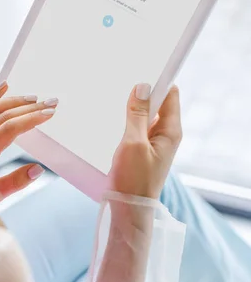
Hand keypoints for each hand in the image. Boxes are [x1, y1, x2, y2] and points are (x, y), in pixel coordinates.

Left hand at [0, 82, 57, 202]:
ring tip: (33, 98)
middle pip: (4, 116)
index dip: (30, 119)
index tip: (48, 113)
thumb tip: (37, 169)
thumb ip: (15, 182)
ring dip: (13, 100)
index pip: (9, 129)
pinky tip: (4, 87)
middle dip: (30, 107)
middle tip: (51, 102)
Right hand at [109, 84, 182, 198]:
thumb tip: (142, 87)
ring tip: (113, 104)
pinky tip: (112, 122)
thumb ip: (136, 114)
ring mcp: (153, 143)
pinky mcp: (141, 150)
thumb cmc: (133, 179)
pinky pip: (136, 128)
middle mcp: (165, 135)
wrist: (128, 209)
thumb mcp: (133, 143)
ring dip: (130, 109)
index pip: (170, 94)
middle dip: (140, 94)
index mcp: (170, 131)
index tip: (138, 72)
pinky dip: (126, 122)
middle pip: (156, 103)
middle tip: (120, 87)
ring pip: (144, 116)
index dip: (157, 82)